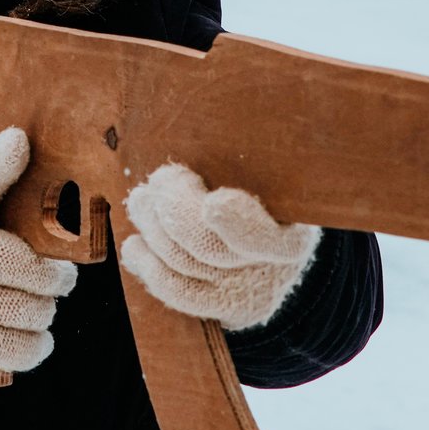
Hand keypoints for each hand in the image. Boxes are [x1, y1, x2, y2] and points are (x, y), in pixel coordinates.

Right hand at [0, 128, 78, 413]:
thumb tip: (21, 141)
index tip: (19, 141)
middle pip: (21, 265)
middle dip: (54, 277)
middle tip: (62, 279)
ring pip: (31, 309)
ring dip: (44, 313)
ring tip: (34, 306)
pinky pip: (24, 347)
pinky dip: (36, 345)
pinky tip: (29, 336)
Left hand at [121, 165, 318, 331]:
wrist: (278, 255)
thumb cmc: (272, 196)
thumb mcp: (279, 175)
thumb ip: (251, 162)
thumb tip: (212, 124)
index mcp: (293, 233)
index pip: (262, 238)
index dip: (238, 224)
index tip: (214, 203)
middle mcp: (269, 271)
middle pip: (209, 247)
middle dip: (174, 208)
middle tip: (162, 177)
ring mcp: (240, 290)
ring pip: (183, 262)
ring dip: (153, 226)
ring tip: (141, 200)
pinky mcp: (216, 305)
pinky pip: (176, 292)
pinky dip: (148, 266)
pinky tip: (135, 246)